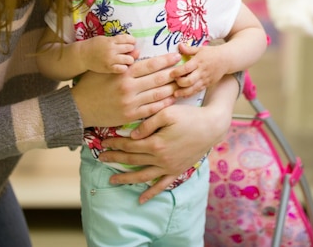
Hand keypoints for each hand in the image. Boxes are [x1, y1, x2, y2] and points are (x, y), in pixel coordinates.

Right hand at [71, 52, 180, 127]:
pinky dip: (163, 105)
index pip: (150, 64)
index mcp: (124, 73)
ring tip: (182, 84)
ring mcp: (130, 103)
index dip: (165, 60)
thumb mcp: (105, 68)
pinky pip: (151, 110)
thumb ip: (123, 61)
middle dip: (173, 73)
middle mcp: (129, 88)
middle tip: (185, 69)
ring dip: (171, 89)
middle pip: (157, 79)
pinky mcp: (130, 116)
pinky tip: (171, 100)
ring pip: (157, 95)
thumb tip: (139, 51)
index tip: (176, 57)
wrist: (79, 108)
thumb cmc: (91, 84)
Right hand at [82, 33, 137, 73]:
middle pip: (129, 48)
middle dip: (131, 49)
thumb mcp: (105, 39)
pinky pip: (122, 69)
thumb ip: (117, 41)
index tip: (133, 42)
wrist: (82, 56)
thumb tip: (131, 43)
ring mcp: (110, 60)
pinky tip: (122, 66)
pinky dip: (124, 67)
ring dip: (130, 59)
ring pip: (128, 59)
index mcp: (110, 41)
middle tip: (129, 51)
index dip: (132, 40)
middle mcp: (111, 50)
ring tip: (127, 59)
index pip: (126, 39)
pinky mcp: (108, 68)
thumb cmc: (94, 46)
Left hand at [98, 75, 238, 202]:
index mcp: (156, 143)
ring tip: (112, 181)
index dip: (115, 143)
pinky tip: (141, 199)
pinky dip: (151, 193)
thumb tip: (132, 135)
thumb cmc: (190, 116)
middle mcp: (161, 159)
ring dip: (126, 178)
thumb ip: (148, 123)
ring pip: (143, 176)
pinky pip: (162, 185)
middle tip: (101, 158)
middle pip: (133, 160)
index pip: (129, 145)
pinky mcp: (177, 171)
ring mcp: (169, 167)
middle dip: (115, 159)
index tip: (103, 141)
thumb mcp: (168, 113)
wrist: (212, 126)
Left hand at [170, 43, 224, 98]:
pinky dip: (190, 94)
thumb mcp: (200, 49)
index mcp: (199, 61)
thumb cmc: (212, 53)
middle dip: (180, 83)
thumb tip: (179, 45)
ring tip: (175, 94)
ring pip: (194, 88)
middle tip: (173, 82)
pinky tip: (183, 95)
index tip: (171, 73)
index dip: (178, 72)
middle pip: (189, 80)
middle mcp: (202, 71)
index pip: (186, 68)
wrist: (226, 60)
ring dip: (184, 92)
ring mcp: (205, 79)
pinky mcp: (208, 84)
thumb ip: (189, 49)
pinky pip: (198, 90)